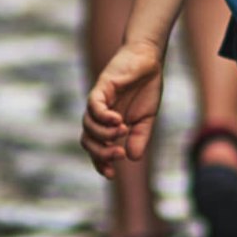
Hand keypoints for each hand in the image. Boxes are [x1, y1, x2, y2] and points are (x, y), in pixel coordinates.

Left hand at [82, 40, 166, 174]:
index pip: (96, 149)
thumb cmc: (145, 89)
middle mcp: (99, 116)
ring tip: (123, 130)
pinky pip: (93, 106)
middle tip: (119, 154)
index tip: (111, 175)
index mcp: (108, 126)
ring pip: (87, 126)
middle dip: (100, 153)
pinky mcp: (101, 88)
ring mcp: (98, 102)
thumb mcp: (146, 119)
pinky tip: (118, 120)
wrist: (148, 61)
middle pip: (87, 141)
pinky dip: (103, 116)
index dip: (100, 163)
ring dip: (104, 134)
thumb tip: (132, 158)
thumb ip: (139, 138)